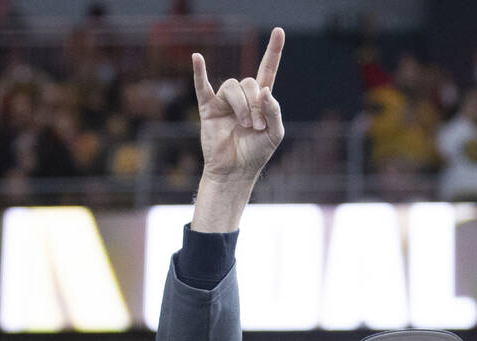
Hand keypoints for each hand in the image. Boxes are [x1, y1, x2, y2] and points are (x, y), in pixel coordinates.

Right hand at [193, 26, 284, 181]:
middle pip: (249, 82)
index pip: (267, 70)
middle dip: (256, 104)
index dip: (274, 52)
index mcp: (260, 100)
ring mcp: (224, 101)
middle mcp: (242, 96)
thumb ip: (275, 111)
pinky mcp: (208, 108)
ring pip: (233, 87)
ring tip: (245, 125)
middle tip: (256, 126)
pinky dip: (199, 72)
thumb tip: (265, 90)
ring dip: (242, 106)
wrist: (236, 171)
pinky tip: (197, 58)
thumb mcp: (275, 134)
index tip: (279, 31)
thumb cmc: (256, 153)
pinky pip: (202, 86)